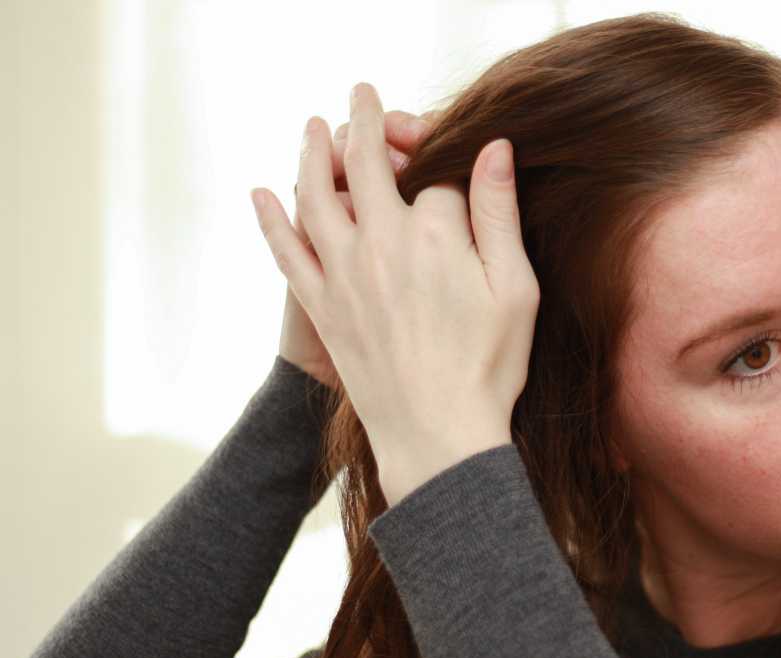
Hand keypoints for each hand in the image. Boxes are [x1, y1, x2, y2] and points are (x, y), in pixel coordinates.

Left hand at [252, 83, 538, 503]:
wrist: (437, 436)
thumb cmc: (489, 367)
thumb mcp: (516, 289)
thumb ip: (499, 214)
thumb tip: (492, 148)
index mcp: (435, 236)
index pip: (436, 179)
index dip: (450, 174)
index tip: (461, 184)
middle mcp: (381, 244)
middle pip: (365, 164)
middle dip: (363, 123)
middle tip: (360, 95)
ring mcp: (343, 274)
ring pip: (316, 195)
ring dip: (310, 153)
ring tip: (311, 126)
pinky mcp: (321, 306)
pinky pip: (286, 251)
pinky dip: (271, 219)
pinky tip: (262, 193)